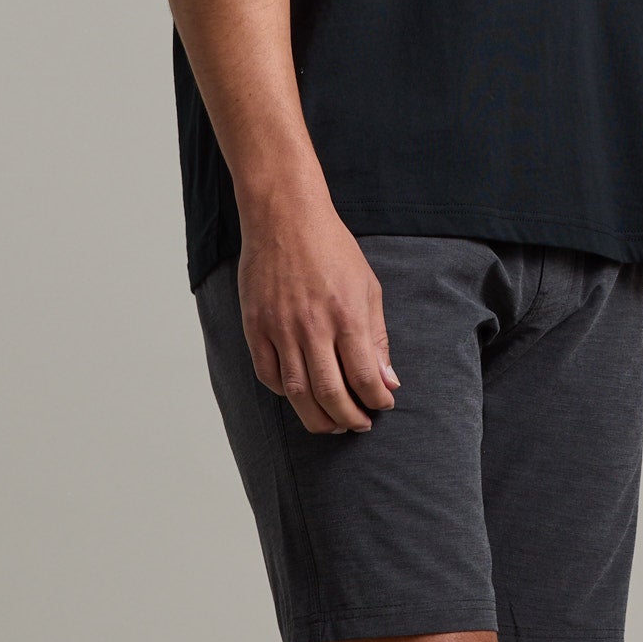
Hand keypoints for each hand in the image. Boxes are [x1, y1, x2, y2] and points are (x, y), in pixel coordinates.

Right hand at [238, 196, 398, 433]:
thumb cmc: (331, 249)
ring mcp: (280, 329)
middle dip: (349, 418)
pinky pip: (268, 375)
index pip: (365, 378)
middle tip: (359, 424)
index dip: (377, 400)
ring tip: (332, 423)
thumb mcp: (368, 287)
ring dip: (317, 417)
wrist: (284, 218)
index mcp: (346, 316)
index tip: (383, 405)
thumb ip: (377, 337)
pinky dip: (285, 394)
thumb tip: (387, 380)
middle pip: (330, 394)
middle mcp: (312, 327)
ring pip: (297, 393)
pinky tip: (300, 395)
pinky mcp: (255, 327)